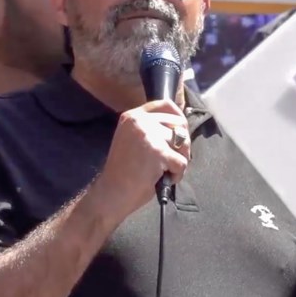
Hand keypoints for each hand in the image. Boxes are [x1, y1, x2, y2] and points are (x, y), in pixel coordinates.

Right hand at [90, 99, 190, 218]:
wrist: (112, 192)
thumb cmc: (124, 171)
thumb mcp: (133, 140)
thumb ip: (151, 129)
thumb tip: (181, 127)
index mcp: (133, 116)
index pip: (165, 104)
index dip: (178, 117)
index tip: (180, 132)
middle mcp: (140, 121)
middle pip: (179, 123)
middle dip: (182, 143)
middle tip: (171, 158)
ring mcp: (149, 135)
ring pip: (184, 143)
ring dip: (180, 159)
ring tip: (164, 170)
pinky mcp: (158, 152)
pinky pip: (182, 162)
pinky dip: (177, 175)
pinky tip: (162, 179)